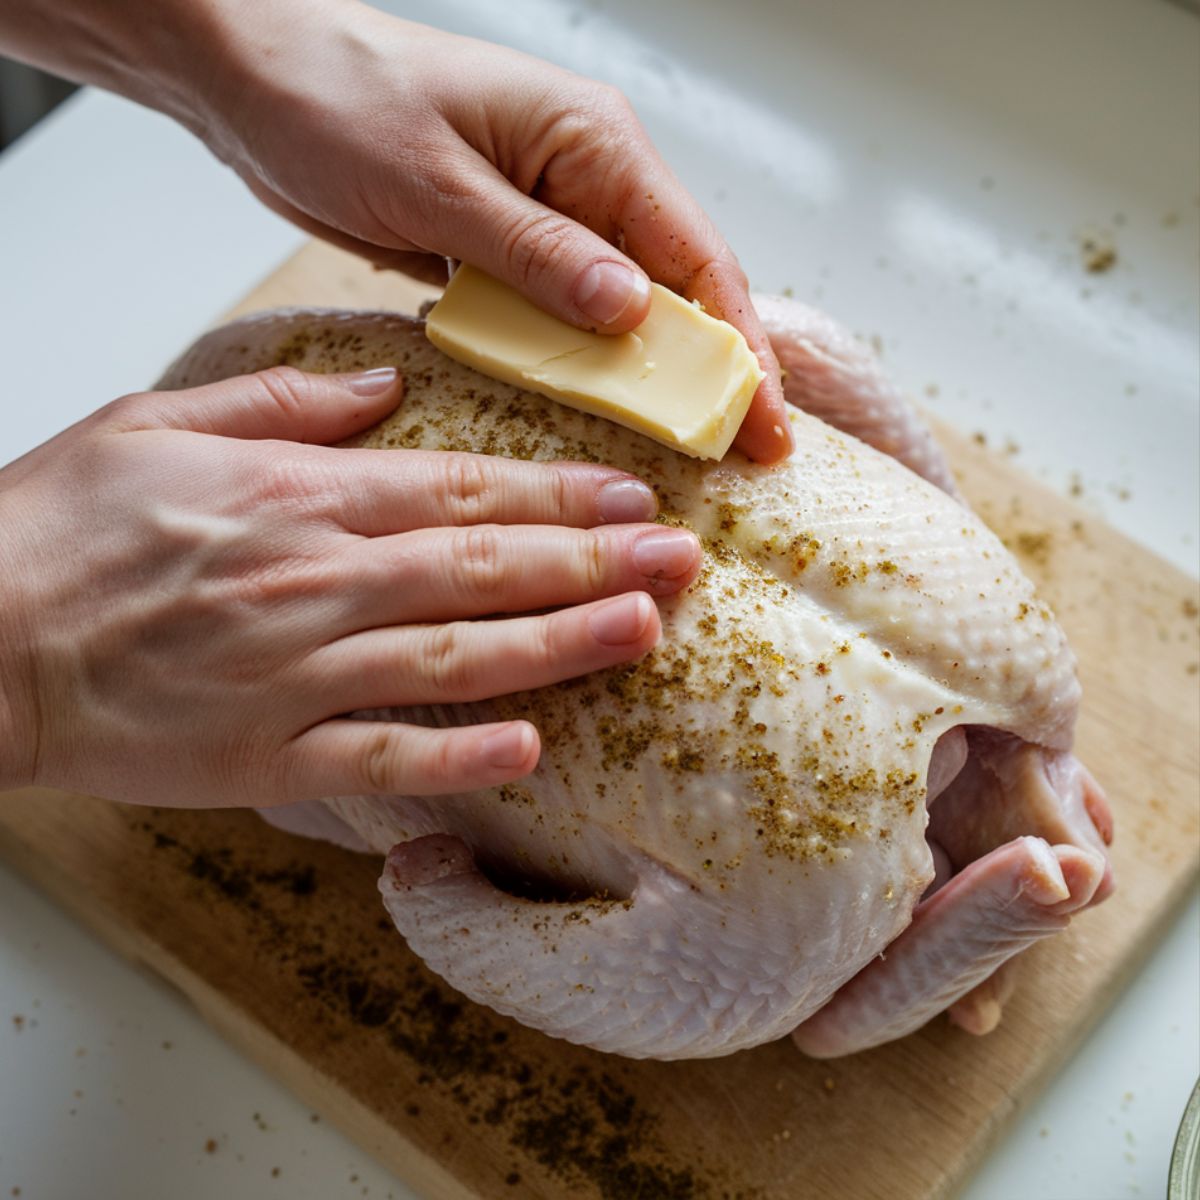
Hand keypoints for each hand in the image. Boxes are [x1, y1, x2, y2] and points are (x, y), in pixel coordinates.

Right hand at [0, 367, 699, 807]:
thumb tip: (387, 387)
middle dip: (592, 560)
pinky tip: (529, 748)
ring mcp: (293, 672)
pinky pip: (377, 757)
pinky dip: (456, 756)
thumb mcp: (161, 422)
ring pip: (454, 657)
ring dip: (557, 645)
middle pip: (482, 568)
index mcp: (298, 497)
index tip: (633, 494)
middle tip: (680, 558)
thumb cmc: (60, 528)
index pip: (460, 489)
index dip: (558, 492)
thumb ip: (285, 402)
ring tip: (642, 632)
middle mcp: (314, 581)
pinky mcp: (262, 754)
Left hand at [189, 2, 789, 462]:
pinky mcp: (510, 247)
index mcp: (590, 141)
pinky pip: (566, 314)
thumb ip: (536, 251)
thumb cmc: (338, 99)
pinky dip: (585, 361)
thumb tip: (630, 311)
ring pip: (624, 307)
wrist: (259, 82)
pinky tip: (603, 408)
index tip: (762, 416)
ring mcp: (549, 216)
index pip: (693, 253)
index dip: (736, 342)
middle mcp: (585, 178)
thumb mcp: (438, 182)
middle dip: (709, 369)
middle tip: (742, 449)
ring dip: (650, 374)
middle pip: (675, 286)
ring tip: (684, 446)